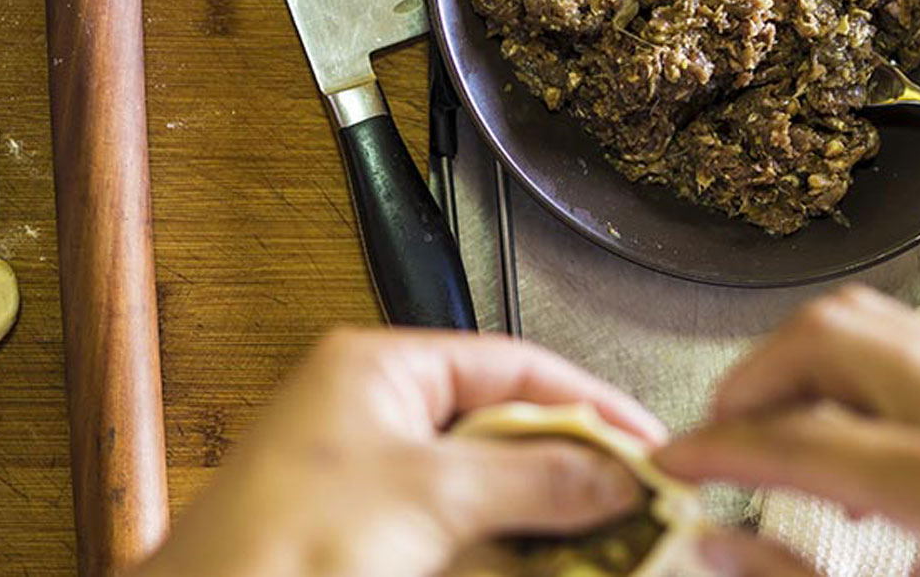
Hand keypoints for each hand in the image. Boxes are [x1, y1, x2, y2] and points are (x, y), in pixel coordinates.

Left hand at [135, 329, 666, 576]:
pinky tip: (542, 564)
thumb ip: (534, 477)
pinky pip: (453, 526)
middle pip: (502, 422)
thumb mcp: (431, 498)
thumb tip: (608, 471)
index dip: (588, 401)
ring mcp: (366, 474)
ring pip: (482, 482)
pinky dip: (501, 544)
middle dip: (572, 462)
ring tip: (605, 537)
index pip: (511, 363)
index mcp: (376, 367)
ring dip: (542, 510)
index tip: (644, 443)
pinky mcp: (364, 533)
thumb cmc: (275, 545)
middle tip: (634, 498)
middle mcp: (370, 410)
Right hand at [657, 286, 919, 576]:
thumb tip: (717, 546)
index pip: (801, 435)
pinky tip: (840, 438)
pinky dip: (852, 373)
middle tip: (715, 432)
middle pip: (829, 335)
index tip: (675, 464)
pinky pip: (912, 344)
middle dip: (751, 380)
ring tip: (769, 432)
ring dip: (800, 367)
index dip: (717, 449)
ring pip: (869, 320)